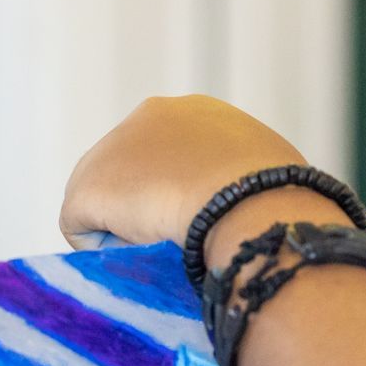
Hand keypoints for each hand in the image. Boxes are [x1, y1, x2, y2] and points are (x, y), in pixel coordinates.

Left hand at [60, 95, 325, 250]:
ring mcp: (112, 148)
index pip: (177, 153)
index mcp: (200, 112)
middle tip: (183, 238)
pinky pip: (86, 231)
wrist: (250, 202)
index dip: (188, 189)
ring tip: (170, 248)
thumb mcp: (273, 174)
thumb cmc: (279, 196)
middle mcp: (151, 115)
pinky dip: (111, 249)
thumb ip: (251, 180)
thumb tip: (261, 206)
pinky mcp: (87, 188)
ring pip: (110, 201)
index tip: (206, 218)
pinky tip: (145, 253)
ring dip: (133, 227)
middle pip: (136, 172)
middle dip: (152, 203)